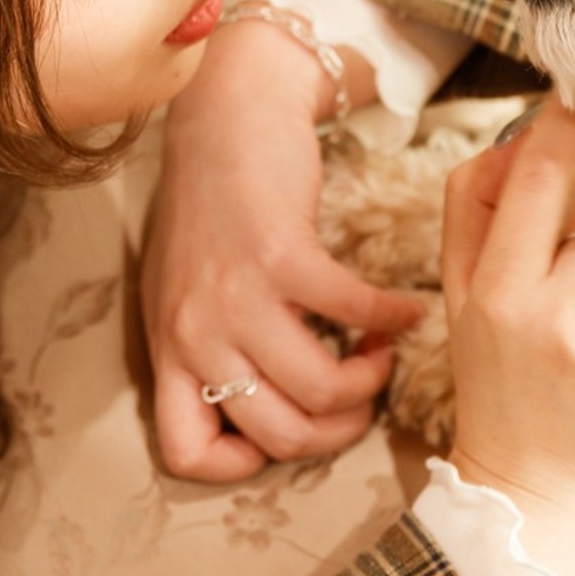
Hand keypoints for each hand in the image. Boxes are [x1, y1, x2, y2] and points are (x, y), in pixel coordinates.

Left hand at [144, 21, 423, 480]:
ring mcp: (235, 296)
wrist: (224, 112)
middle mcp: (193, 332)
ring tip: (381, 351)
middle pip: (278, 437)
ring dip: (370, 380)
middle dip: (340, 431)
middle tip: (363, 396)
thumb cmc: (212, 200)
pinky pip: (354, 316)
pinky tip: (406, 307)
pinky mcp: (281, 255)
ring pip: (320, 392)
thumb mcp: (188, 287)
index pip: (185, 452)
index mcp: (168, 348)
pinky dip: (394, 317)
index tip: (288, 426)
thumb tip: (275, 400)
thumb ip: (213, 345)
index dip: (243, 464)